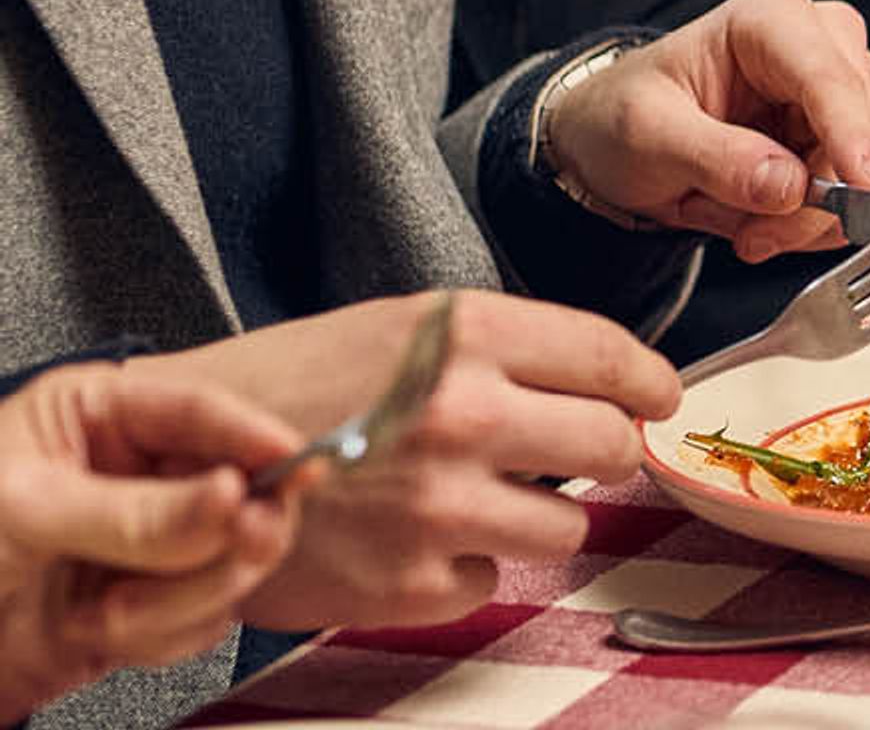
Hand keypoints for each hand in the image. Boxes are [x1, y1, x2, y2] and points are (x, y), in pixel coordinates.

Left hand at [0, 365, 302, 715]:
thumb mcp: (24, 511)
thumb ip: (136, 511)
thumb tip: (235, 497)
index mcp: (98, 419)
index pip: (202, 411)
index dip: (257, 437)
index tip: (301, 462)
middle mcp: (133, 476)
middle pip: (239, 490)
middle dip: (229, 534)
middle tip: (237, 544)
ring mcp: (144, 545)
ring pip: (230, 562)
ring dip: (183, 597)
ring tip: (112, 610)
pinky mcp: (147, 607)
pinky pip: (203, 619)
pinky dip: (163, 635)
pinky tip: (101, 629)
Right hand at [134, 292, 680, 630]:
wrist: (174, 460)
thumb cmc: (291, 386)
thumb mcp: (400, 328)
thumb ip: (504, 349)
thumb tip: (610, 382)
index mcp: (464, 335)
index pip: (613, 360)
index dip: (649, 385)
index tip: (656, 399)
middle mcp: (462, 414)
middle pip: (611, 445)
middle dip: (601, 450)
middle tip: (573, 452)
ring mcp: (440, 505)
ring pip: (569, 524)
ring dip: (536, 514)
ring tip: (470, 495)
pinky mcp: (412, 580)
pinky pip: (493, 577)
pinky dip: (464, 563)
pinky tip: (411, 537)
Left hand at [546, 0, 869, 262]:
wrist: (610, 142)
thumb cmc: (621, 116)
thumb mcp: (646, 135)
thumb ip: (716, 159)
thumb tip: (789, 187)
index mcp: (766, 19)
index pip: (828, 76)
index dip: (852, 134)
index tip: (863, 190)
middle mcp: (816, 43)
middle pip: (856, 127)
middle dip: (810, 197)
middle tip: (753, 236)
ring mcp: (833, 91)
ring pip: (858, 168)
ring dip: (798, 216)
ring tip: (732, 218)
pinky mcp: (837, 135)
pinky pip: (848, 194)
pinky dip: (800, 222)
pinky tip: (752, 217)